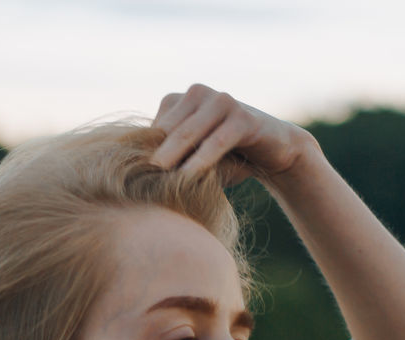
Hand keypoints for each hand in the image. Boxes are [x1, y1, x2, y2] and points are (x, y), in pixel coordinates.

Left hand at [148, 84, 317, 187]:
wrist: (276, 153)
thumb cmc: (229, 159)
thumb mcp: (195, 158)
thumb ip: (170, 161)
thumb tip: (134, 180)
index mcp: (179, 100)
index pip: (153, 127)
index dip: (141, 152)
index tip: (129, 178)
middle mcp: (198, 93)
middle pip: (166, 129)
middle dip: (154, 155)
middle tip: (136, 181)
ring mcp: (221, 101)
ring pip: (187, 132)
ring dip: (172, 157)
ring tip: (157, 180)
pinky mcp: (242, 116)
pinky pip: (216, 141)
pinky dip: (201, 160)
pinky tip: (187, 178)